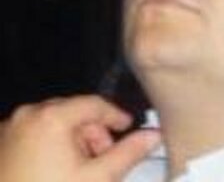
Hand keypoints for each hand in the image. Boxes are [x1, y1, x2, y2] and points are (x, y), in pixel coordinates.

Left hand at [0, 95, 159, 181]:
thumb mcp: (97, 178)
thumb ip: (128, 152)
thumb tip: (155, 135)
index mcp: (50, 117)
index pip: (94, 104)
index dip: (115, 115)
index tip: (128, 127)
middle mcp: (27, 114)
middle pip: (74, 112)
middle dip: (93, 132)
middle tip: (102, 157)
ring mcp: (10, 128)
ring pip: (55, 121)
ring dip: (74, 139)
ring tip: (80, 167)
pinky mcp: (2, 142)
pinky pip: (37, 131)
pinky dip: (53, 143)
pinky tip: (58, 168)